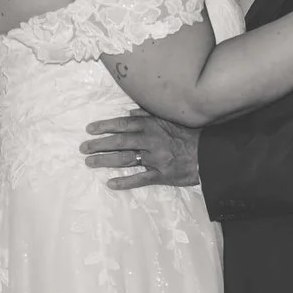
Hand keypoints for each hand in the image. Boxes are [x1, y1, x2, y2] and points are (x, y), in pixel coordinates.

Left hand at [81, 113, 199, 189]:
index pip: (123, 124)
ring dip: (105, 161)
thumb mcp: (169, 119)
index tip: (90, 129)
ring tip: (90, 163)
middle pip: (119, 142)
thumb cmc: (188, 135)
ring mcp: (156, 159)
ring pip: (125, 159)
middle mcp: (151, 140)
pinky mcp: (161, 175)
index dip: (105, 126)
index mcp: (152, 125)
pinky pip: (140, 179)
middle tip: (83, 148)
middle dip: (99, 145)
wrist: (208, 154)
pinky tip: (110, 183)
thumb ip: (149, 114)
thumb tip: (130, 110)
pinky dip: (124, 182)